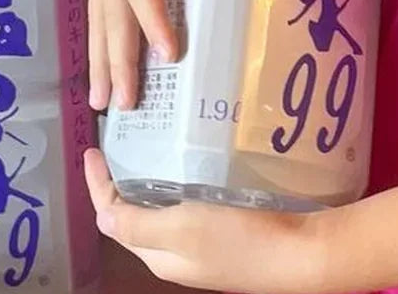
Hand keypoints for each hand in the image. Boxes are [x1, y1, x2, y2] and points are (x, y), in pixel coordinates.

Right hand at [56, 0, 240, 110]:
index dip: (153, 15)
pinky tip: (103, 65)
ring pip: (99, 14)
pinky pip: (98, 5)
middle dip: (117, 58)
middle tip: (122, 104)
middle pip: (112, 11)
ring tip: (103, 104)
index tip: (168, 51)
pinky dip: (99, 38)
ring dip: (102, 59)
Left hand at [84, 149, 325, 292]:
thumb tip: (100, 215)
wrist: (304, 253)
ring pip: (163, 210)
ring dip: (149, 182)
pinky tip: (191, 164)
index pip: (113, 217)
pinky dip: (180, 184)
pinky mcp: (229, 233)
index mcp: (159, 255)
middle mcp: (177, 254)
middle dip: (121, 182)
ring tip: (148, 148)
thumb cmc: (240, 239)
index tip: (92, 149)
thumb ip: (136, 223)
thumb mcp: (180, 229)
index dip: (97, 184)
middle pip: (134, 215)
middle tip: (119, 143)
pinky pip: (191, 206)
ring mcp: (204, 245)